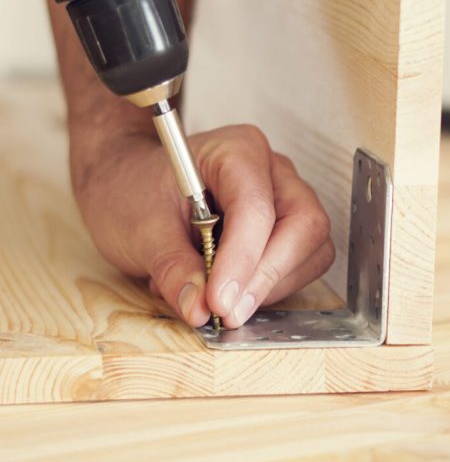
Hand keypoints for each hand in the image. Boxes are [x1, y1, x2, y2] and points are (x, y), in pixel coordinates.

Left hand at [71, 123, 334, 327]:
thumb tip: (199, 308)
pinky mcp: (284, 230)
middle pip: (303, 225)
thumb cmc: (134, 188)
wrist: (126, 183)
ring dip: (269, 286)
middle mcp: (271, 171)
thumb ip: (173, 267)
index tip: (220, 301)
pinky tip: (223, 289)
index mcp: (236, 150)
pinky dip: (267, 289)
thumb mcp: (140, 228)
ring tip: (210, 294)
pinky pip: (300, 265)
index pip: (257, 206)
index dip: (243, 259)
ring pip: (310, 249)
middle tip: (226, 311)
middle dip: (268, 275)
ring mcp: (283, 198)